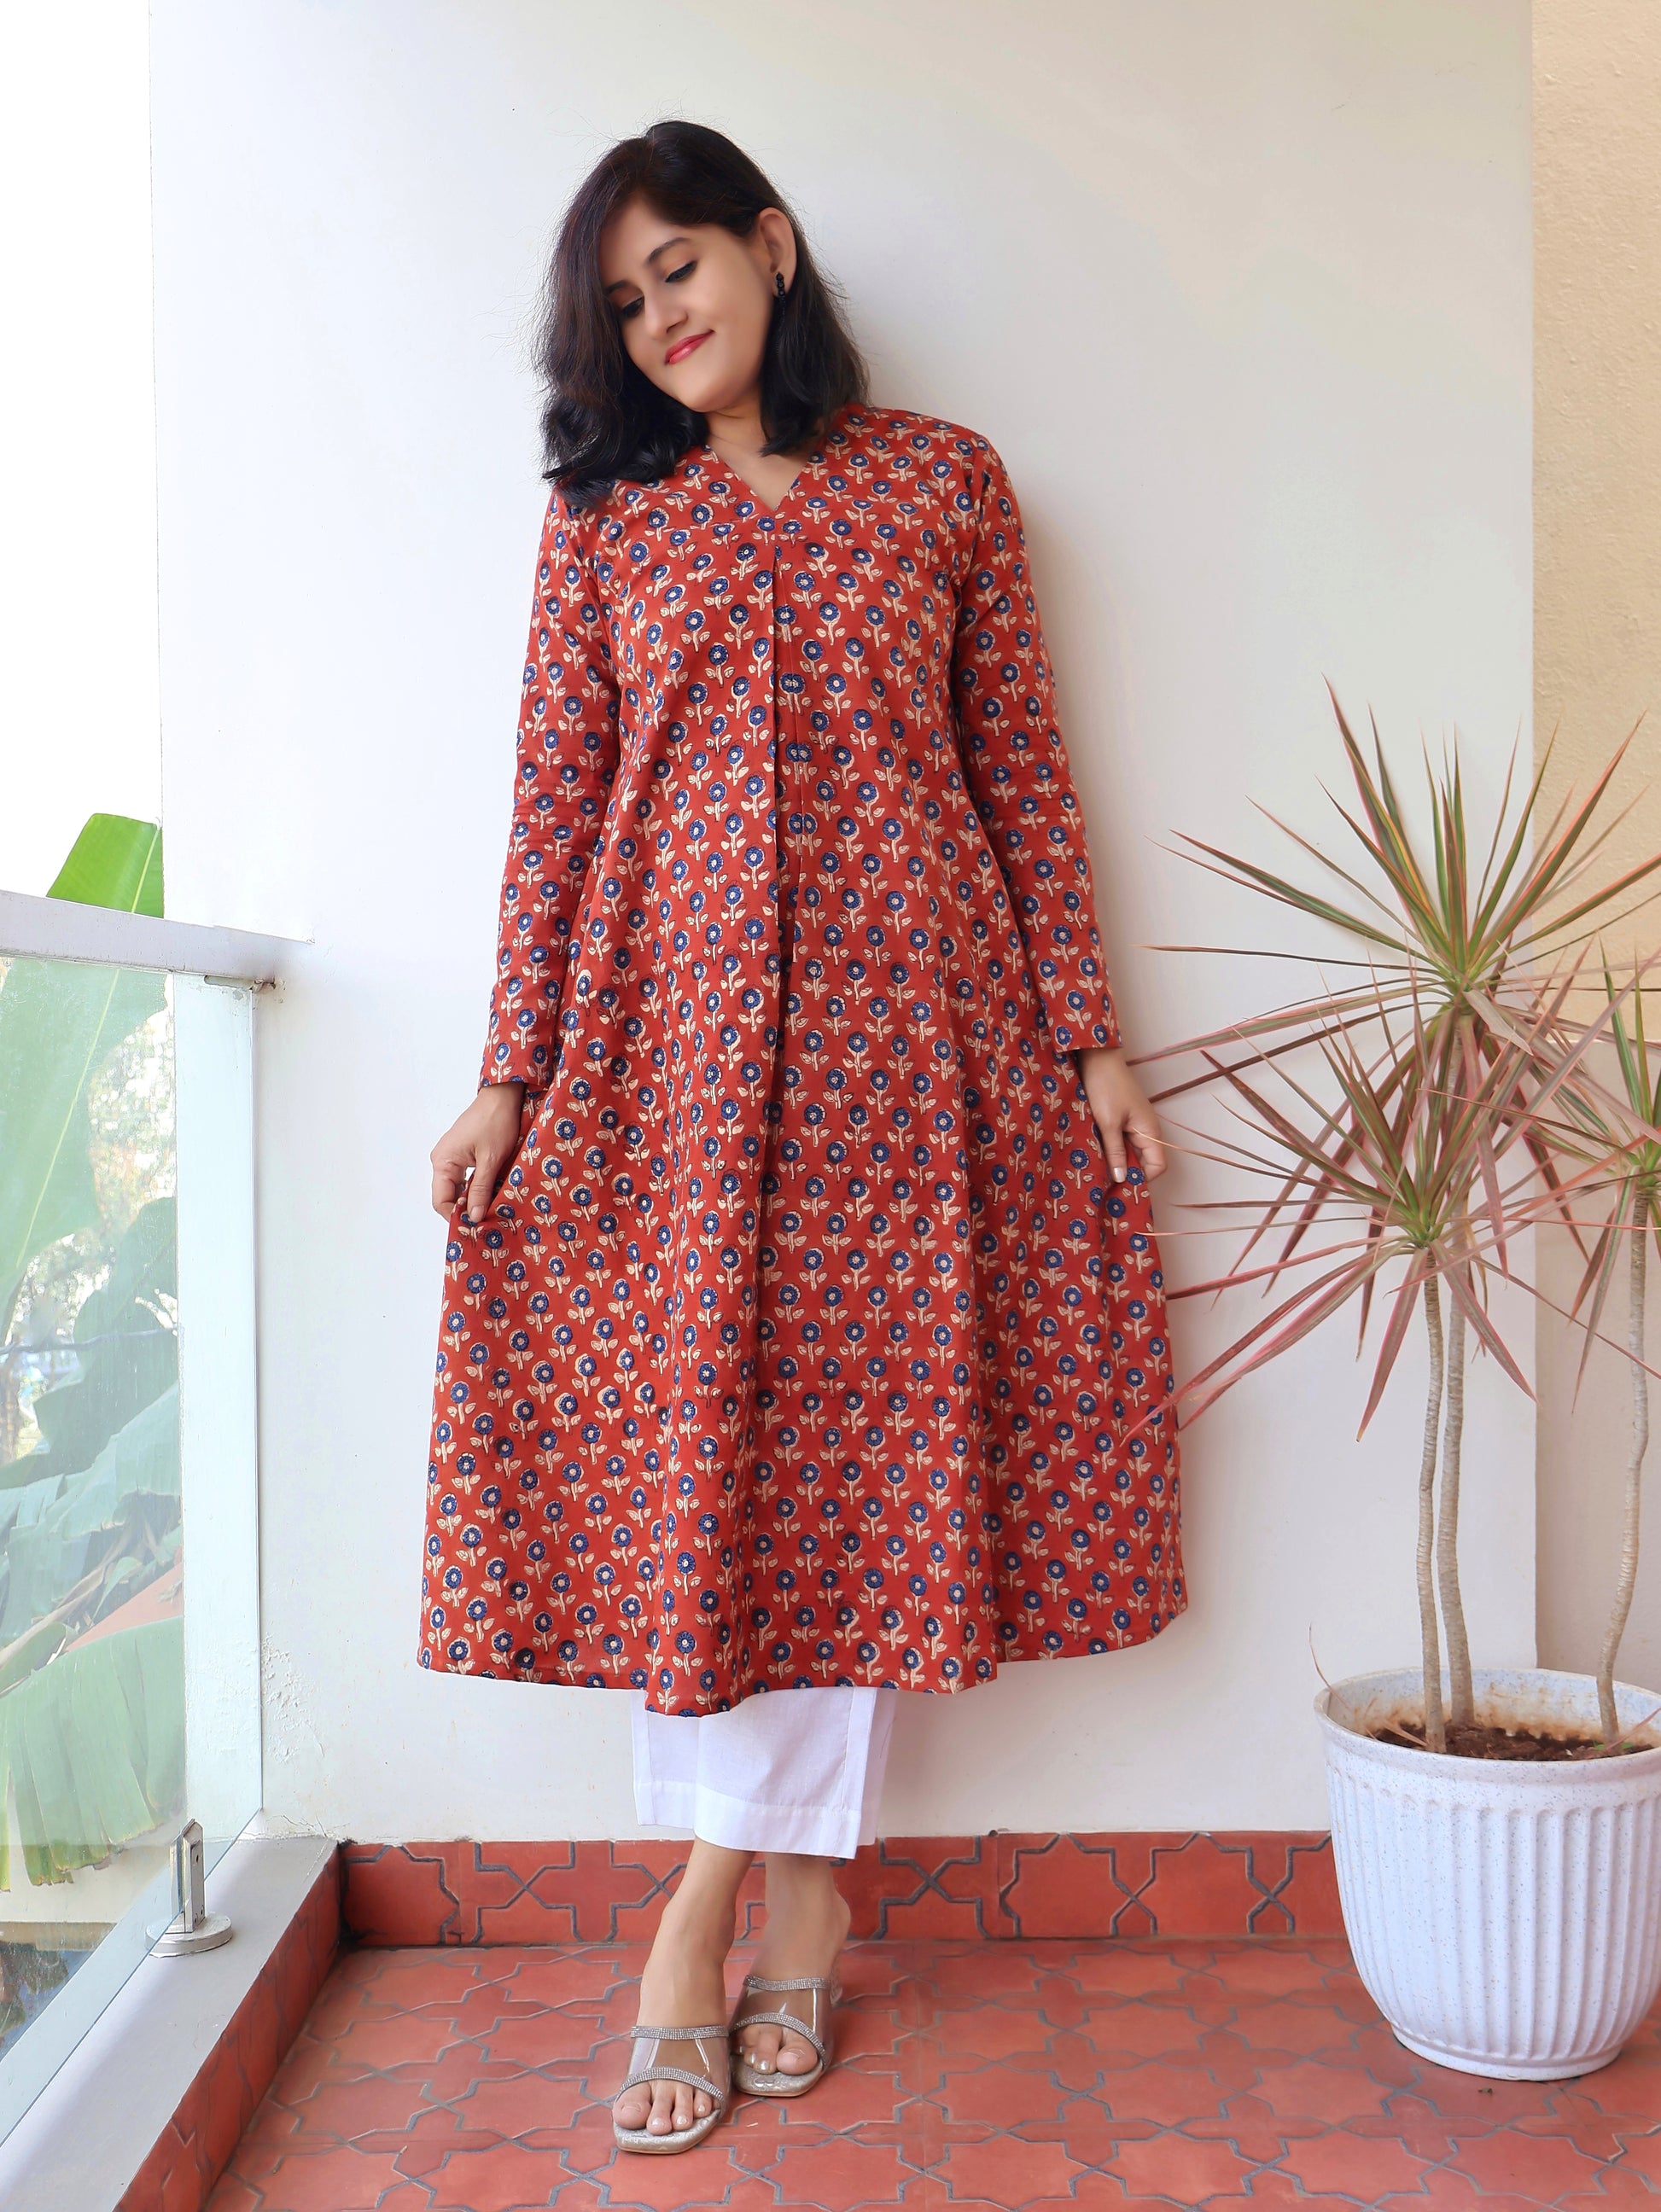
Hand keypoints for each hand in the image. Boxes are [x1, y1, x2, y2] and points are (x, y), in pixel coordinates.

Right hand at [430, 1081, 526, 1222]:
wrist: (503, 1096)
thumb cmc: (496, 1122)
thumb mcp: (491, 1160)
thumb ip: (481, 1189)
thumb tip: (474, 1217)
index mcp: (443, 1161)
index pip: (440, 1201)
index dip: (456, 1216)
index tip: (476, 1226)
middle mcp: (442, 1160)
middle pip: (448, 1196)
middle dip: (465, 1210)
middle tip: (486, 1221)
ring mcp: (451, 1157)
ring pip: (457, 1188)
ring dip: (472, 1199)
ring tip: (489, 1210)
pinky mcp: (462, 1153)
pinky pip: (464, 1178)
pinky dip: (475, 1188)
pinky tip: (489, 1194)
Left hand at [1077, 1047, 1166, 1183]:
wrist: (1097, 1058)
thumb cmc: (1106, 1087)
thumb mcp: (1108, 1123)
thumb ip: (1115, 1152)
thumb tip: (1122, 1179)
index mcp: (1150, 1131)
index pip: (1158, 1166)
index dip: (1143, 1179)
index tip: (1120, 1185)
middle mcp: (1147, 1130)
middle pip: (1145, 1162)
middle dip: (1128, 1173)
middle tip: (1105, 1181)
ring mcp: (1135, 1124)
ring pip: (1131, 1152)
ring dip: (1118, 1161)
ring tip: (1099, 1168)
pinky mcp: (1123, 1119)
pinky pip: (1122, 1141)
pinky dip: (1112, 1149)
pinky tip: (1097, 1152)